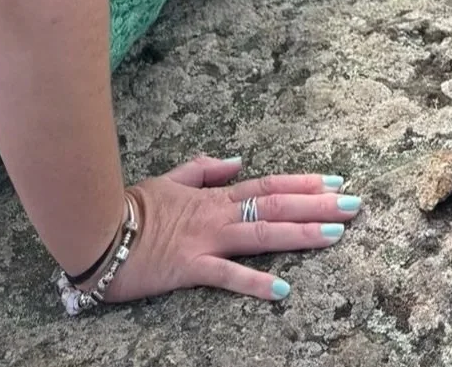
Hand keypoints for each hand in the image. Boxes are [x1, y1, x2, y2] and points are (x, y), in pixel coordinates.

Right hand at [105, 155, 360, 302]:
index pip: (268, 186)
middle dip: (318, 206)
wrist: (96, 228)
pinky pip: (227, 276)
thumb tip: (235, 160)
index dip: (302, 184)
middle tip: (355, 204)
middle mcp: (218, 215)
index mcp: (214, 196)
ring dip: (301, 234)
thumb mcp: (169, 179)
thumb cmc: (130, 206)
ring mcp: (206, 240)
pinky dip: (255, 283)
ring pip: (263, 235)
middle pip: (277, 206)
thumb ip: (203, 169)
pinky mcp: (189, 268)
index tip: (334, 182)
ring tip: (336, 234)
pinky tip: (283, 290)